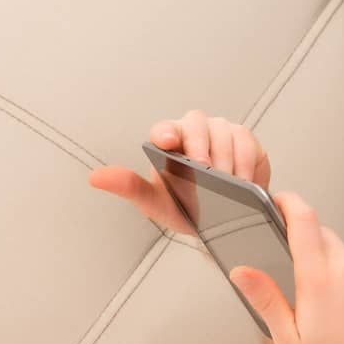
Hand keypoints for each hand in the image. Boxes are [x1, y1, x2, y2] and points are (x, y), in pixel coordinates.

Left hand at [87, 110, 271, 234]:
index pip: (164, 129)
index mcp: (168, 140)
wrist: (218, 219)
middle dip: (201, 145)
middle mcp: (194, 131)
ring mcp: (221, 133)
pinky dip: (247, 161)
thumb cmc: (185, 205)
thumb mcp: (155, 202)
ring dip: (227, 158)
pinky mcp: (245, 141)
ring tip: (228, 182)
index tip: (168, 142)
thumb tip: (96, 178)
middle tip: (206, 169)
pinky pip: (248, 142)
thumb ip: (129, 188)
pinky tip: (245, 180)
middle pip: (197, 124)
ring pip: (225, 131)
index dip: (167, 132)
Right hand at [230, 192, 343, 343]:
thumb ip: (266, 299)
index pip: (303, 220)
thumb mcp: (290, 338)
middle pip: (324, 238)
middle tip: (315, 290)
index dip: (290, 203)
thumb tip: (241, 272)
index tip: (283, 201)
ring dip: (343, 270)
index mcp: (318, 279)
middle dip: (314, 254)